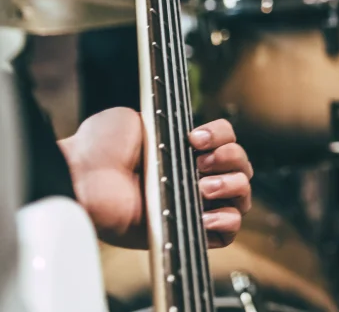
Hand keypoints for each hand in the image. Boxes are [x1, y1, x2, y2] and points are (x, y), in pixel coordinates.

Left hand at [60, 109, 252, 248]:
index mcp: (185, 152)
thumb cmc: (100, 148)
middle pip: (242, 167)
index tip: (195, 138)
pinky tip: (204, 211)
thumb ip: (166, 120)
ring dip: (232, 185)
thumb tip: (188, 132)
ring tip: (203, 186)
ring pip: (242, 197)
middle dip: (230, 159)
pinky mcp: (186, 231)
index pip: (228, 141)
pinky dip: (226, 219)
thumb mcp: (134, 119)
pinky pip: (228, 232)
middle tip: (200, 162)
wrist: (82, 178)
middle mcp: (193, 177)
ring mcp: (192, 204)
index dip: (221, 136)